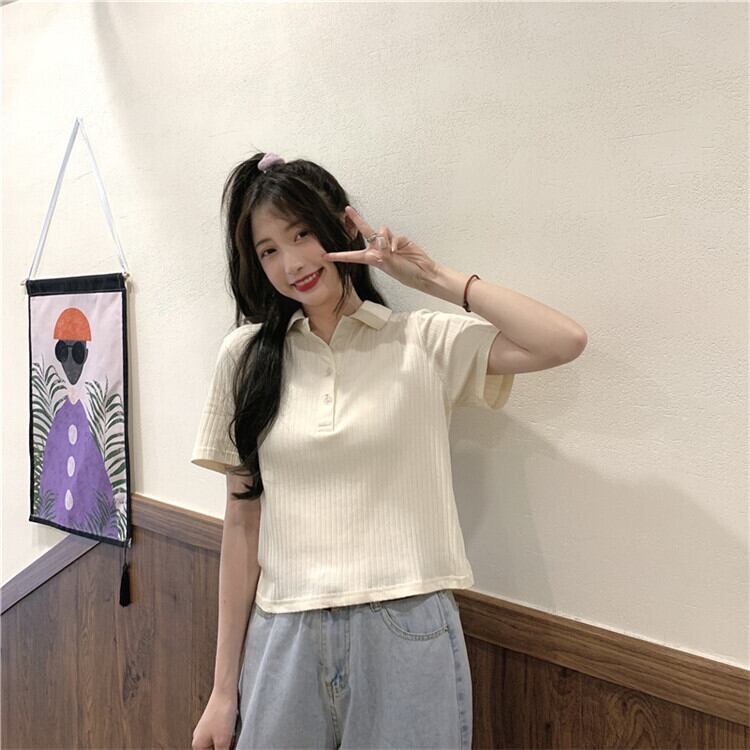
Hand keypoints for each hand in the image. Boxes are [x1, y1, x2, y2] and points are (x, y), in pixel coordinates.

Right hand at [192, 690, 237, 749]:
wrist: (226, 690)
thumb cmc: (222, 712)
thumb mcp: (223, 741)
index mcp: (197, 745)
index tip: (226, 745)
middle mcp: (199, 737)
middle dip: (225, 748)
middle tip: (230, 741)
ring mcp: (206, 729)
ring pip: (218, 744)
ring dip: (227, 743)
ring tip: (232, 734)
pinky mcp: (214, 722)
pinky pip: (221, 735)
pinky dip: (228, 736)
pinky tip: (233, 729)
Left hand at [321, 206, 438, 290]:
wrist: (421, 272)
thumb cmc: (405, 273)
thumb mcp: (389, 266)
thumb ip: (383, 253)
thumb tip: (381, 241)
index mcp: (371, 258)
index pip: (352, 256)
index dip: (338, 256)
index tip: (325, 255)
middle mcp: (378, 249)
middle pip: (364, 231)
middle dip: (356, 220)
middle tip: (347, 210)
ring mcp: (389, 243)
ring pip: (381, 230)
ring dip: (384, 238)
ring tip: (391, 251)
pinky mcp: (399, 239)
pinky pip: (394, 236)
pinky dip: (395, 242)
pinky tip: (397, 250)